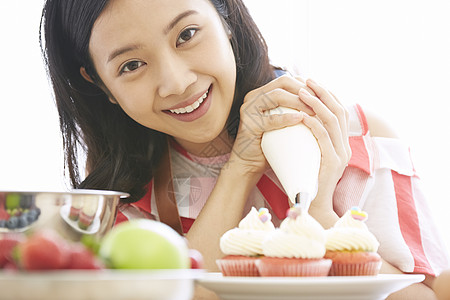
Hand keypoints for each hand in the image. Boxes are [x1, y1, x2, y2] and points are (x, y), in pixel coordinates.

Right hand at [228, 75, 314, 175]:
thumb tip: (323, 101)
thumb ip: (294, 109)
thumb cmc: (271, 145)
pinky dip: (286, 118)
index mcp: (262, 93)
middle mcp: (253, 97)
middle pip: (283, 82)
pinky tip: (301, 119)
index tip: (323, 95)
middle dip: (304, 89)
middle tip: (321, 101)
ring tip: (314, 111)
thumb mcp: (284, 123)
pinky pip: (270, 119)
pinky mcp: (248, 125)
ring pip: (276, 96)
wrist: (249, 165)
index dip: (306, 84)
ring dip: (298, 101)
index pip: (287, 80)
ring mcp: (248, 109)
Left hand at [298, 79, 350, 212]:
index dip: (328, 95)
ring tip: (302, 91)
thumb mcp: (309, 156)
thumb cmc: (305, 180)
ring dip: (316, 103)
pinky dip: (313, 122)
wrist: (311, 206)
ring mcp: (341, 154)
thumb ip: (308, 140)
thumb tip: (295, 121)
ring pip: (332, 120)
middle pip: (339, 111)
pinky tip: (302, 114)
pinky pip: (323, 136)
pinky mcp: (333, 162)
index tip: (312, 83)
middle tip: (307, 80)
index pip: (340, 112)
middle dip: (323, 92)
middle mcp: (346, 147)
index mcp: (342, 144)